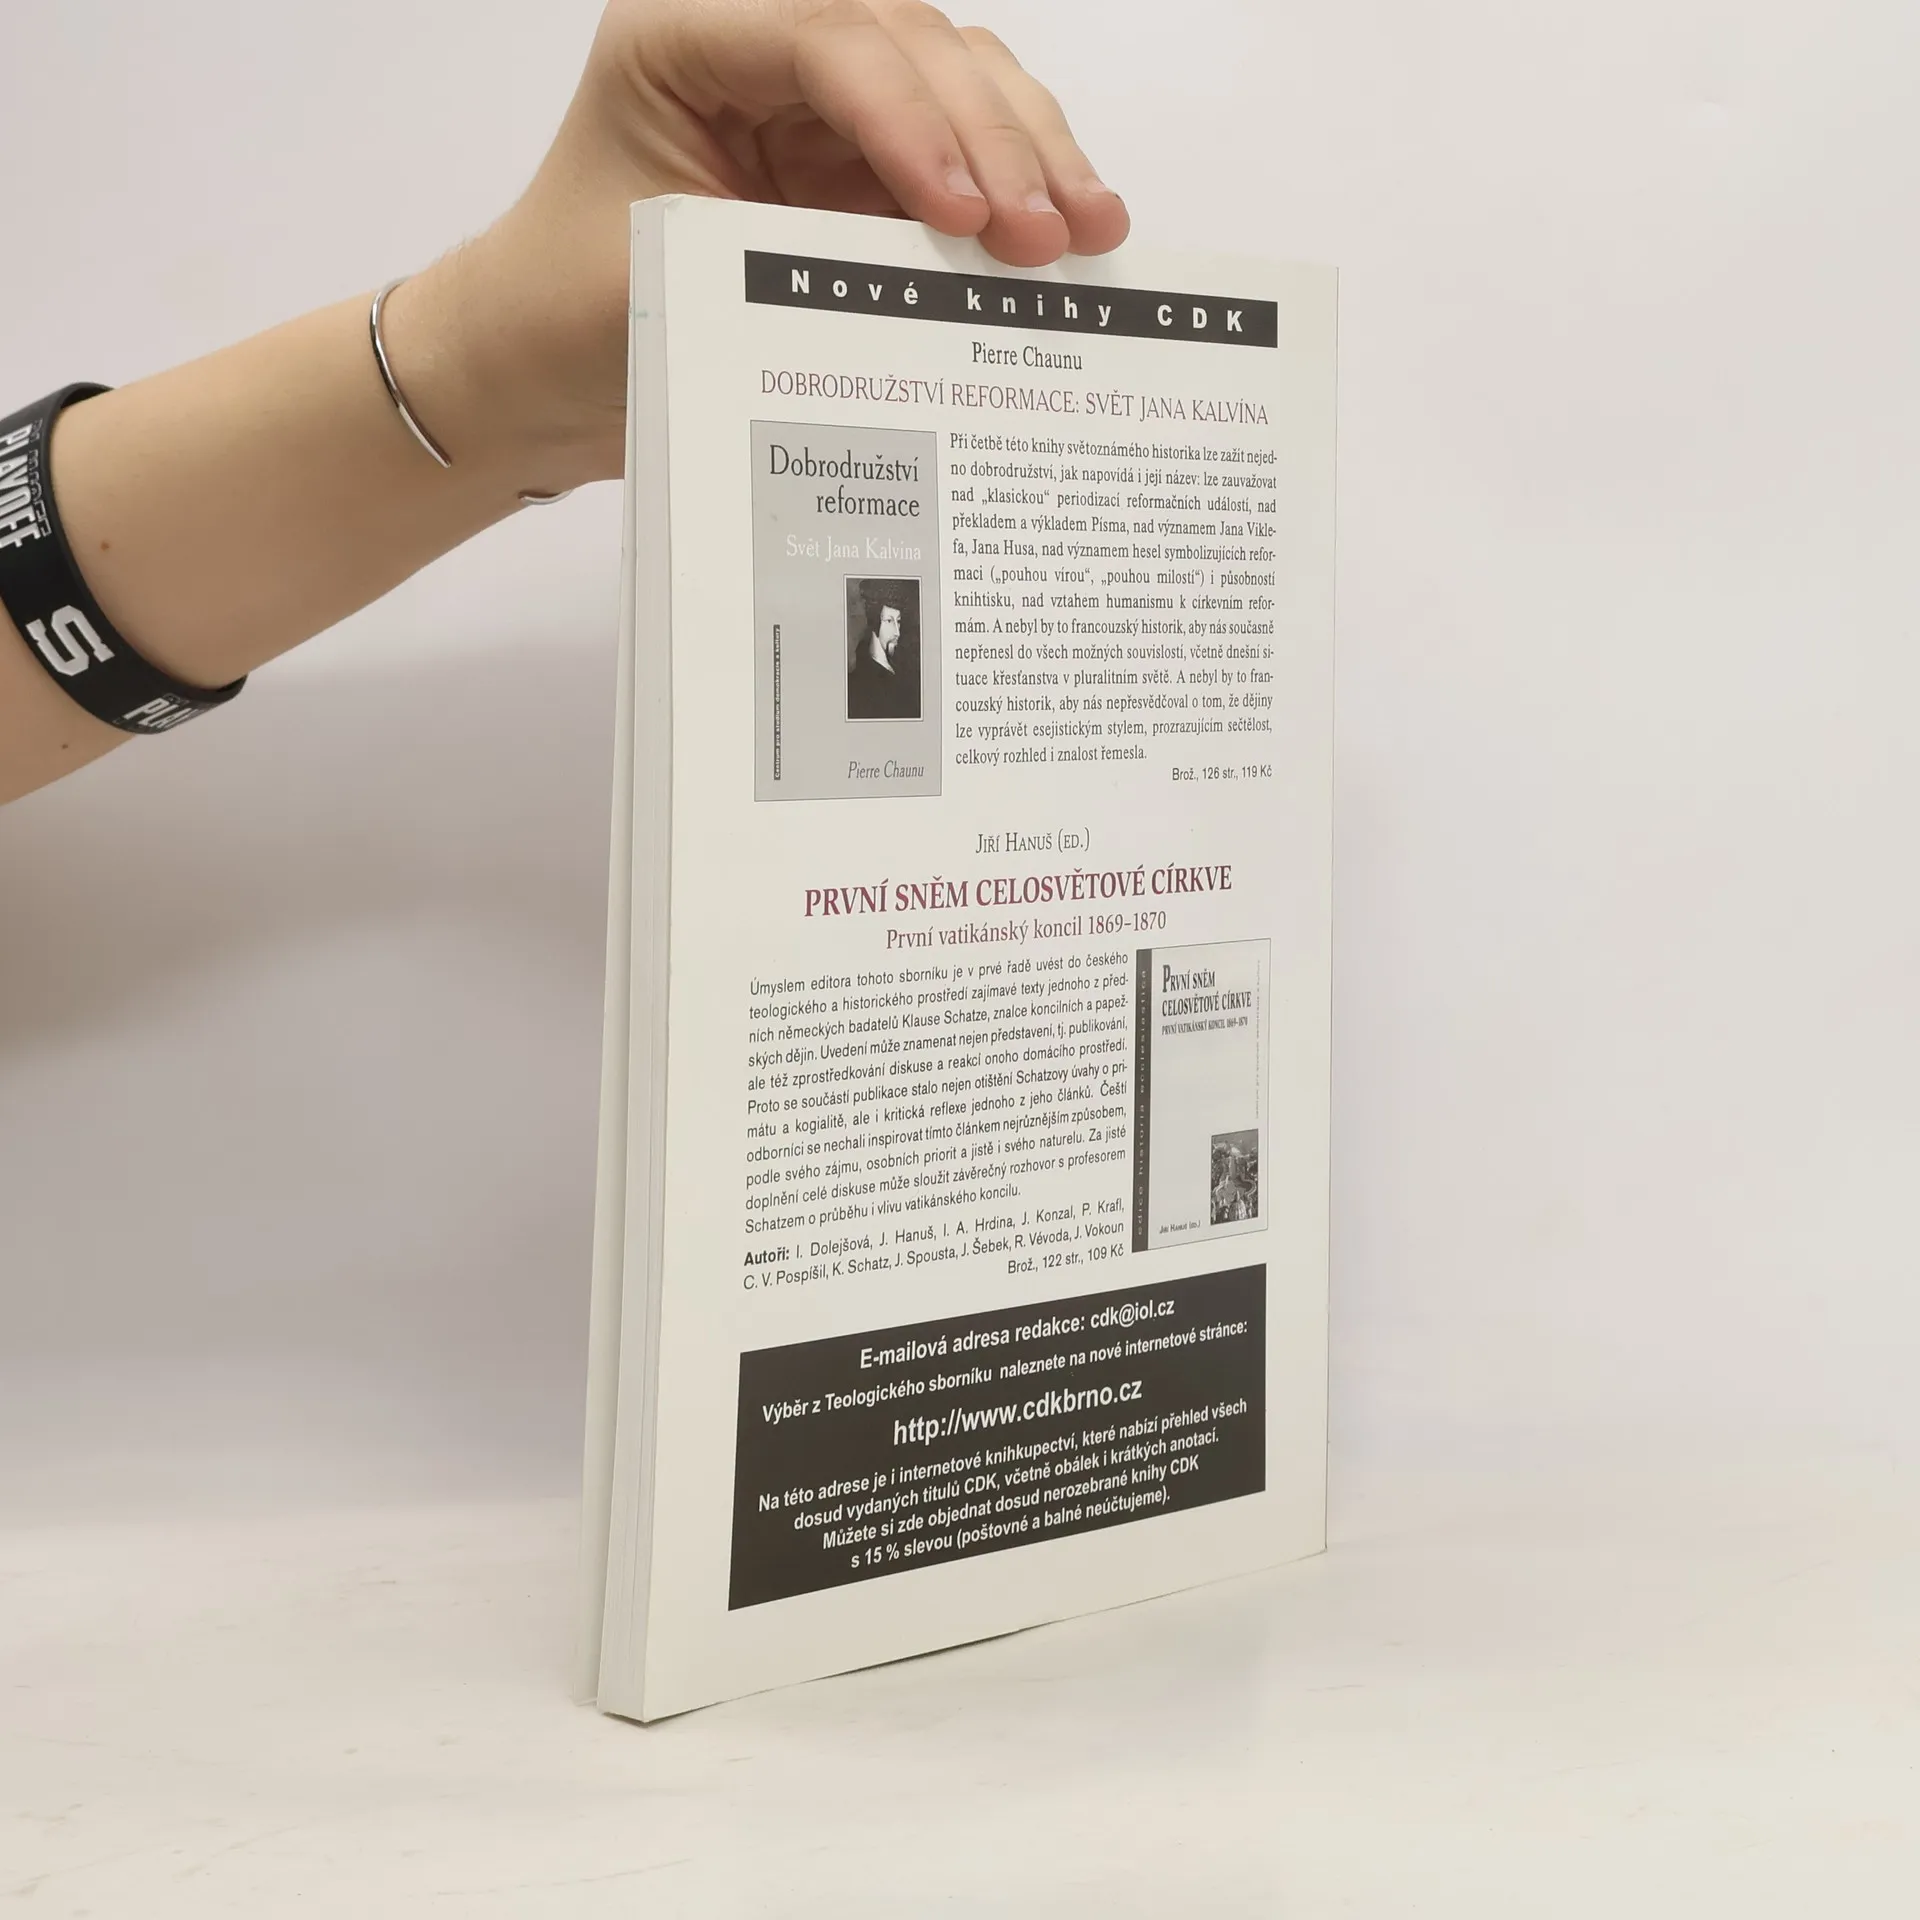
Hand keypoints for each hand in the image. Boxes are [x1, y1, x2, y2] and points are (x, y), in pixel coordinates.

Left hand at [396, 0, 1129, 494]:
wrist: (535, 368)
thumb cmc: (564, 318)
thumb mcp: (662, 286)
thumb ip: (788, 265)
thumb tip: (937, 284)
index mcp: (683, 35)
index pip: (826, 42)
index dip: (910, 119)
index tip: (965, 214)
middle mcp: (756, 39)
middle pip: (911, 45)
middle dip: (993, 139)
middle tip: (1052, 235)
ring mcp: (814, 94)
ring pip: (955, 79)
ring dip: (1029, 150)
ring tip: (1089, 233)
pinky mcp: (854, 155)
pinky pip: (957, 145)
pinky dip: (1015, 182)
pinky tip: (1072, 231)